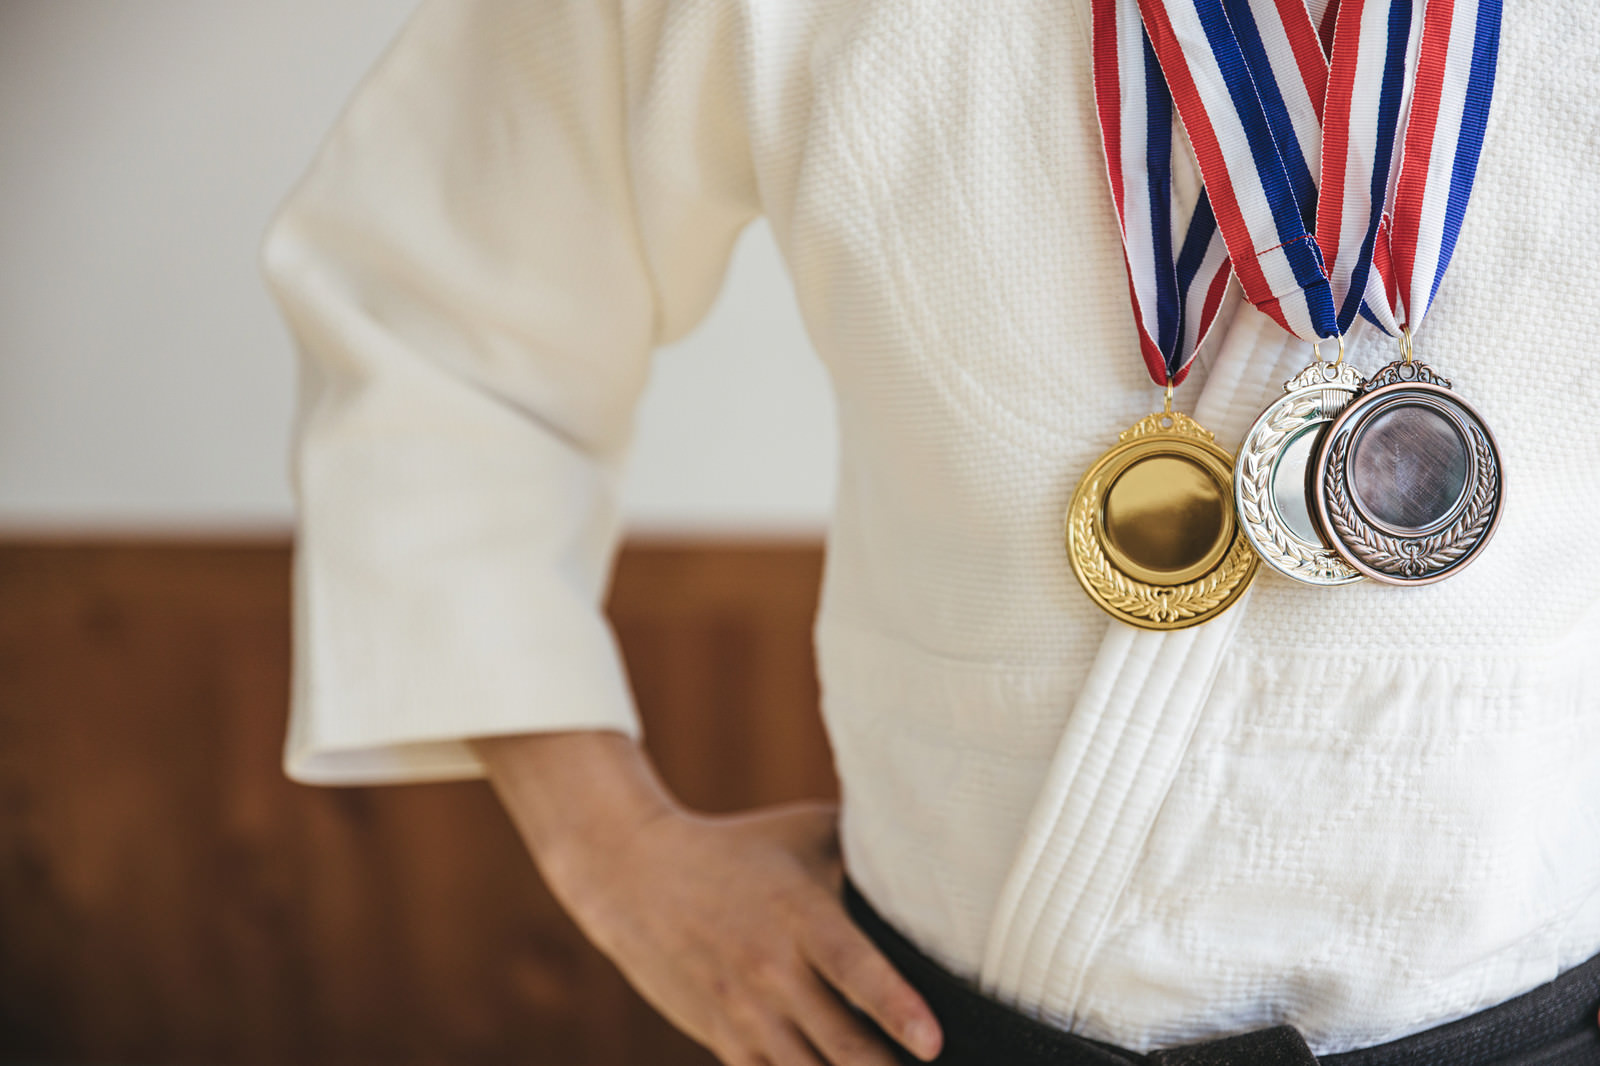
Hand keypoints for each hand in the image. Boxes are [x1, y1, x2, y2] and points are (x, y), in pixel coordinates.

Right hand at [475, 732, 942, 1065]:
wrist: (636, 877)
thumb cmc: (740, 848)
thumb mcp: (806, 832)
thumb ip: (870, 848)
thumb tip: (942, 850)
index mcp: (801, 917)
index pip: (854, 969)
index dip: (895, 1007)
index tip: (932, 1042)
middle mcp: (773, 972)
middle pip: (840, 1044)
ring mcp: (745, 1013)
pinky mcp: (724, 1040)